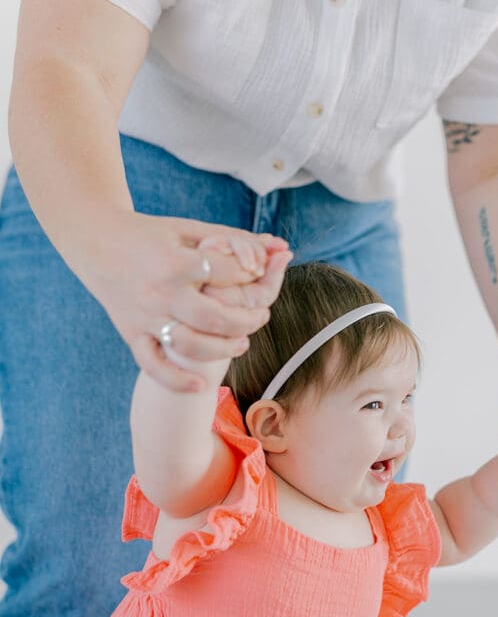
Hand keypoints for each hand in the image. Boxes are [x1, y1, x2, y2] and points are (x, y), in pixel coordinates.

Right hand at [80, 209, 289, 391]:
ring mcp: (145, 317)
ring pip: (190, 345)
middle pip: (215, 317)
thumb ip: (237, 239)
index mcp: (175, 262)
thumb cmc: (151, 235)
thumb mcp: (190, 229)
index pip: (226, 273)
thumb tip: (282, 247)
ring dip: (222, 349)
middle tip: (261, 316)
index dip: (250, 273)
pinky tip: (201, 387)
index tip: (258, 274)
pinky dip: (177, 381)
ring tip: (241, 342)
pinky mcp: (132, 334)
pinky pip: (153, 366)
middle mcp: (160, 292)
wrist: (95, 243)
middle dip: (247, 321)